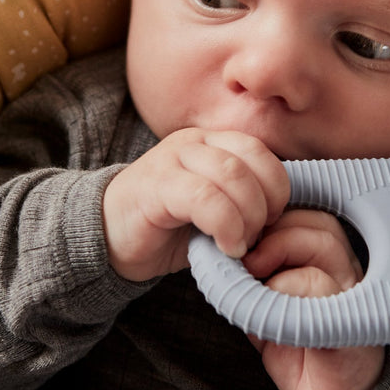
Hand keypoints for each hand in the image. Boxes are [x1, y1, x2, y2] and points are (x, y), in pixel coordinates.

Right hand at [102, 129, 289, 281]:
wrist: (105, 238)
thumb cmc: (165, 229)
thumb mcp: (214, 211)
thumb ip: (243, 202)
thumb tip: (284, 218)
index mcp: (210, 142)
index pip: (260, 150)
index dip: (276, 188)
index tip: (271, 222)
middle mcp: (192, 142)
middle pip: (250, 160)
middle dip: (265, 204)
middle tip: (256, 237)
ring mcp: (171, 159)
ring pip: (231, 174)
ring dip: (247, 217)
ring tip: (240, 245)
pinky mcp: (155, 185)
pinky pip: (204, 197)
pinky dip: (226, 225)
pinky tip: (226, 247)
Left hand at [244, 210, 384, 389]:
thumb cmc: (302, 358)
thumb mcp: (267, 312)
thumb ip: (251, 283)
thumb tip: (220, 257)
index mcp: (329, 265)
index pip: (306, 218)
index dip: (271, 223)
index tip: (242, 245)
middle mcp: (346, 272)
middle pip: (317, 222)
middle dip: (272, 232)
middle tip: (245, 260)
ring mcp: (352, 293)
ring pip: (321, 242)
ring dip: (279, 253)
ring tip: (256, 277)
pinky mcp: (351, 318)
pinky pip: (318, 283)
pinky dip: (285, 288)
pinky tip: (271, 309)